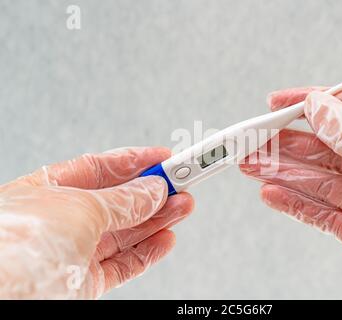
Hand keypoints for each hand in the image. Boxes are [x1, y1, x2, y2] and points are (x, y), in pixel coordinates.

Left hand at [0, 147, 193, 298]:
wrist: (1, 302)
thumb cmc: (16, 248)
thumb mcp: (79, 208)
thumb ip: (122, 200)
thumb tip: (152, 190)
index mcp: (48, 190)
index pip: (99, 169)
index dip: (135, 161)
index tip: (165, 156)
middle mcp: (62, 220)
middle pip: (118, 201)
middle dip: (154, 191)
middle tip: (183, 181)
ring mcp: (74, 252)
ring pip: (126, 232)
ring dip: (159, 219)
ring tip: (184, 207)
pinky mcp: (85, 283)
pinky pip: (124, 264)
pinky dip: (149, 252)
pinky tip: (166, 238)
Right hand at [240, 87, 341, 298]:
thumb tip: (318, 106)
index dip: (308, 105)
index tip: (276, 104)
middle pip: (325, 149)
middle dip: (286, 144)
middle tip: (253, 141)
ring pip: (319, 182)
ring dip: (283, 173)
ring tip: (251, 166)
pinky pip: (322, 214)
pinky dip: (295, 204)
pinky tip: (272, 194)